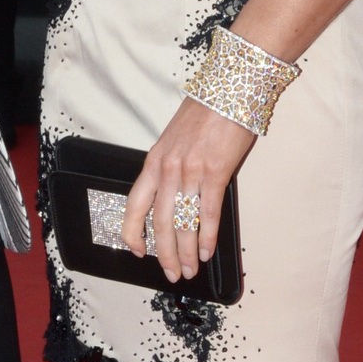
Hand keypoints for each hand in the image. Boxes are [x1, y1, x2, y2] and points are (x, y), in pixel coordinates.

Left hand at [121, 98, 254, 283]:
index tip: (137, 251)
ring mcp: (190, 172)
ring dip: (186, 252)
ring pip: (182, 223)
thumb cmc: (206, 111)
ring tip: (189, 270)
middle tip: (171, 273)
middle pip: (159, 222)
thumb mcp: (176, 138)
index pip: (134, 204)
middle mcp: (167, 169)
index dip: (133, 232)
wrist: (230, 88)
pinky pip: (207, 214)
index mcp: (154, 161)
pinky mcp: (215, 172)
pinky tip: (207, 252)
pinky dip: (207, 237)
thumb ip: (171, 166)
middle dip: (164, 253)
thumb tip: (176, 195)